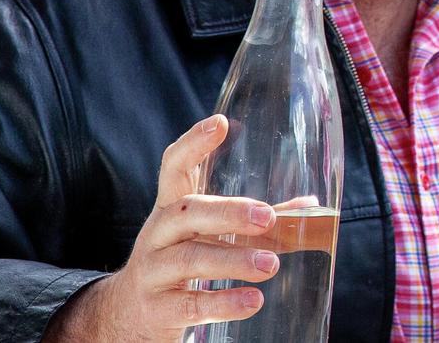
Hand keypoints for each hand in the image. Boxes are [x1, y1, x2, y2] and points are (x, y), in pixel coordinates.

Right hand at [44, 115, 277, 341]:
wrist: (129, 314)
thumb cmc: (179, 263)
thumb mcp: (205, 237)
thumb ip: (253, 225)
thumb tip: (309, 208)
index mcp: (171, 207)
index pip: (174, 166)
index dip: (193, 143)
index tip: (220, 123)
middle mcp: (157, 233)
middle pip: (186, 212)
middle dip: (228, 213)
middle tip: (268, 217)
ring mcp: (152, 271)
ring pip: (189, 258)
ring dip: (232, 259)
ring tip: (271, 265)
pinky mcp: (156, 308)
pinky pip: (189, 304)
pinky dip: (223, 302)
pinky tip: (253, 301)